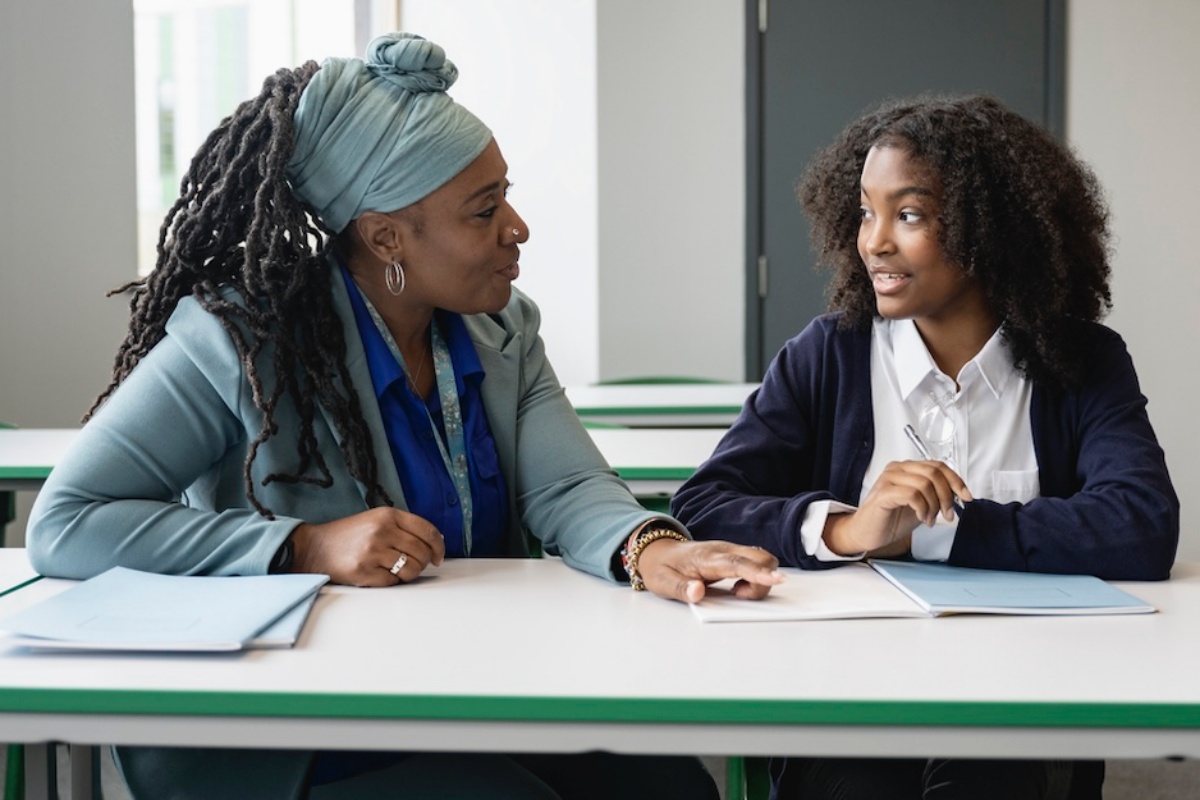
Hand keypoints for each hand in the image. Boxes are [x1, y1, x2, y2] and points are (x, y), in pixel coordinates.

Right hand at [289, 507, 444, 586]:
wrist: (314, 548)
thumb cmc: (349, 535)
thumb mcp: (376, 520)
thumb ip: (403, 527)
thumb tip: (436, 541)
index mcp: (387, 515)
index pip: (427, 530)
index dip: (439, 546)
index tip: (438, 556)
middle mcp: (381, 531)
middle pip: (422, 552)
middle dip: (423, 562)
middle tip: (414, 564)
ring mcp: (372, 552)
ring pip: (411, 569)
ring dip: (409, 574)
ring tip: (397, 570)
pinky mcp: (364, 571)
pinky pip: (393, 581)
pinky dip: (391, 581)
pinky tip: (380, 573)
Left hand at [634, 538, 784, 603]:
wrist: (656, 551)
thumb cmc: (661, 567)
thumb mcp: (662, 583)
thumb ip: (680, 588)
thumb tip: (697, 593)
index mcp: (707, 557)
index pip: (738, 563)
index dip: (758, 573)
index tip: (777, 579)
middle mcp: (723, 550)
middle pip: (760, 557)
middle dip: (764, 579)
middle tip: (738, 595)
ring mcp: (730, 551)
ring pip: (761, 559)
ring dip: (760, 579)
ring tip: (736, 592)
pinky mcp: (733, 555)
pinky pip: (756, 562)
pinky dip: (757, 576)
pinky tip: (739, 587)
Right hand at [823, 459, 971, 556]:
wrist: (866, 533)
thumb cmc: (891, 519)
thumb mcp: (921, 505)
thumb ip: (936, 495)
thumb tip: (960, 495)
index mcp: (907, 468)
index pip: (938, 466)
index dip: (956, 481)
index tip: (966, 497)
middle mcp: (897, 469)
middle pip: (934, 472)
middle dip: (947, 496)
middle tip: (947, 514)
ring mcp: (889, 479)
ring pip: (925, 483)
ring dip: (934, 505)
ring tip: (929, 519)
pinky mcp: (883, 493)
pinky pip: (912, 495)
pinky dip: (922, 509)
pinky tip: (921, 518)